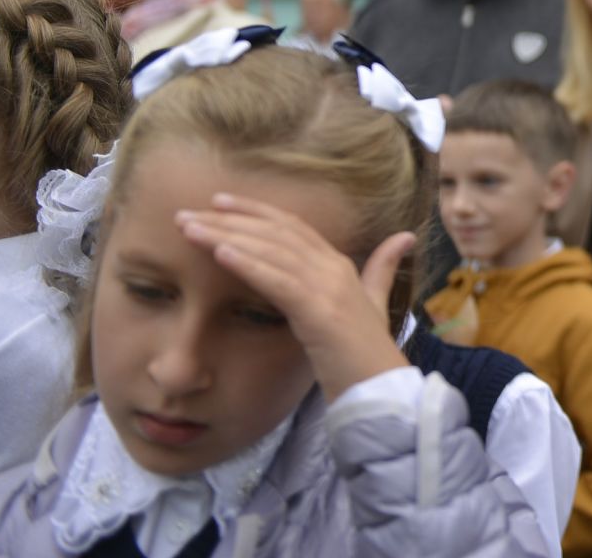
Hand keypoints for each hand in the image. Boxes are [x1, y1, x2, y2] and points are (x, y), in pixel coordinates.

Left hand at [177, 195, 413, 401]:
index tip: (219, 202)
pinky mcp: (318, 311)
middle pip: (275, 232)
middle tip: (187, 213)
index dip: (255, 210)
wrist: (380, 388)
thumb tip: (405, 236)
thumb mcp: (374, 303)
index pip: (293, 226)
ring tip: (190, 228)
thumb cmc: (366, 354)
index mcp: (340, 265)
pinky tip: (219, 252)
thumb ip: (381, 269)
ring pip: (270, 251)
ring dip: (225, 236)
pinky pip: (276, 281)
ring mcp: (327, 287)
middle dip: (228, 220)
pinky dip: (247, 264)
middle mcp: (334, 268)